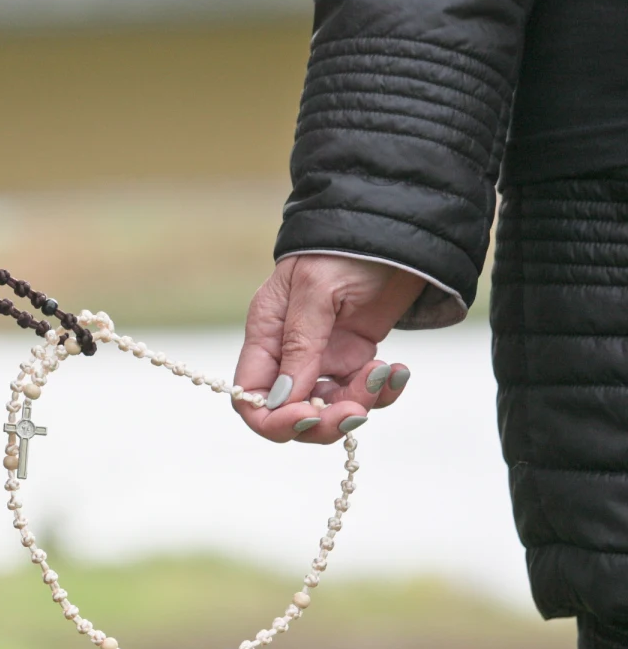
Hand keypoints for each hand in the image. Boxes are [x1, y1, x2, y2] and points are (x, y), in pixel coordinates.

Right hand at [233, 254, 426, 443]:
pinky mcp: (355, 356)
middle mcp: (289, 351)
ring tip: (385, 374)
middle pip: (290, 410)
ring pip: (330, 407)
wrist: (393, 228)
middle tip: (356, 412)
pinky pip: (362, 392)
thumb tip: (283, 400)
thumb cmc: (343, 249)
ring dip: (359, 403)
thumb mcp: (316, 292)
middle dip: (322, 420)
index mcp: (266, 334)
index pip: (251, 395)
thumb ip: (299, 347)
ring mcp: (324, 356)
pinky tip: (398, 370)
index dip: (272, 418)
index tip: (305, 419)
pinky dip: (382, 391)